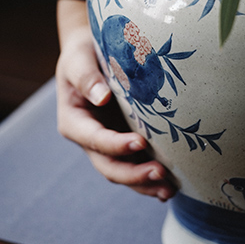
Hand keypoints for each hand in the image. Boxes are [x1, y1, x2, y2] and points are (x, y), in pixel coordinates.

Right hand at [55, 0, 175, 200]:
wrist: (91, 53)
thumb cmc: (83, 53)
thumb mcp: (78, 59)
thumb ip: (86, 77)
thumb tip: (101, 97)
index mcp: (73, 121)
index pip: (93, 139)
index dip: (115, 144)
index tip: (139, 142)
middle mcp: (89, 139)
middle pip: (108, 166)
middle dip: (133, 174)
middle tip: (161, 173)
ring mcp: (108, 145)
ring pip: (124, 173)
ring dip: (145, 184)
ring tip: (169, 190)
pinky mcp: (124, 144)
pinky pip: (136, 166)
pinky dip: (150, 179)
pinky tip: (170, 186)